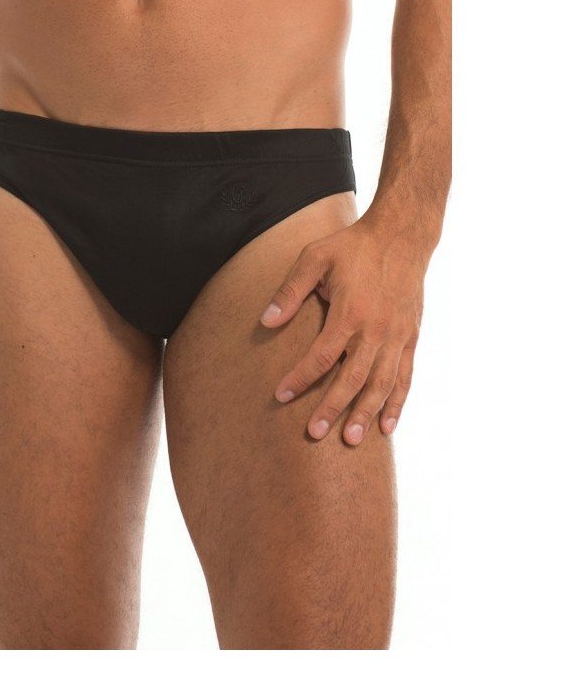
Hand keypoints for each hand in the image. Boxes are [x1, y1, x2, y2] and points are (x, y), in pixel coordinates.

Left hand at [260, 214, 427, 445]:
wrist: (401, 236)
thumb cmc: (352, 247)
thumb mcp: (315, 257)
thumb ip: (290, 290)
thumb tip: (266, 321)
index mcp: (350, 312)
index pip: (321, 356)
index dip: (300, 378)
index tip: (280, 395)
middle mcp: (376, 330)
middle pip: (352, 379)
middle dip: (332, 408)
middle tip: (314, 434)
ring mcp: (397, 336)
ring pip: (381, 384)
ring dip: (366, 413)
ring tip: (351, 440)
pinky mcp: (411, 338)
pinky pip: (405, 377)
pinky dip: (397, 403)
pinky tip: (387, 426)